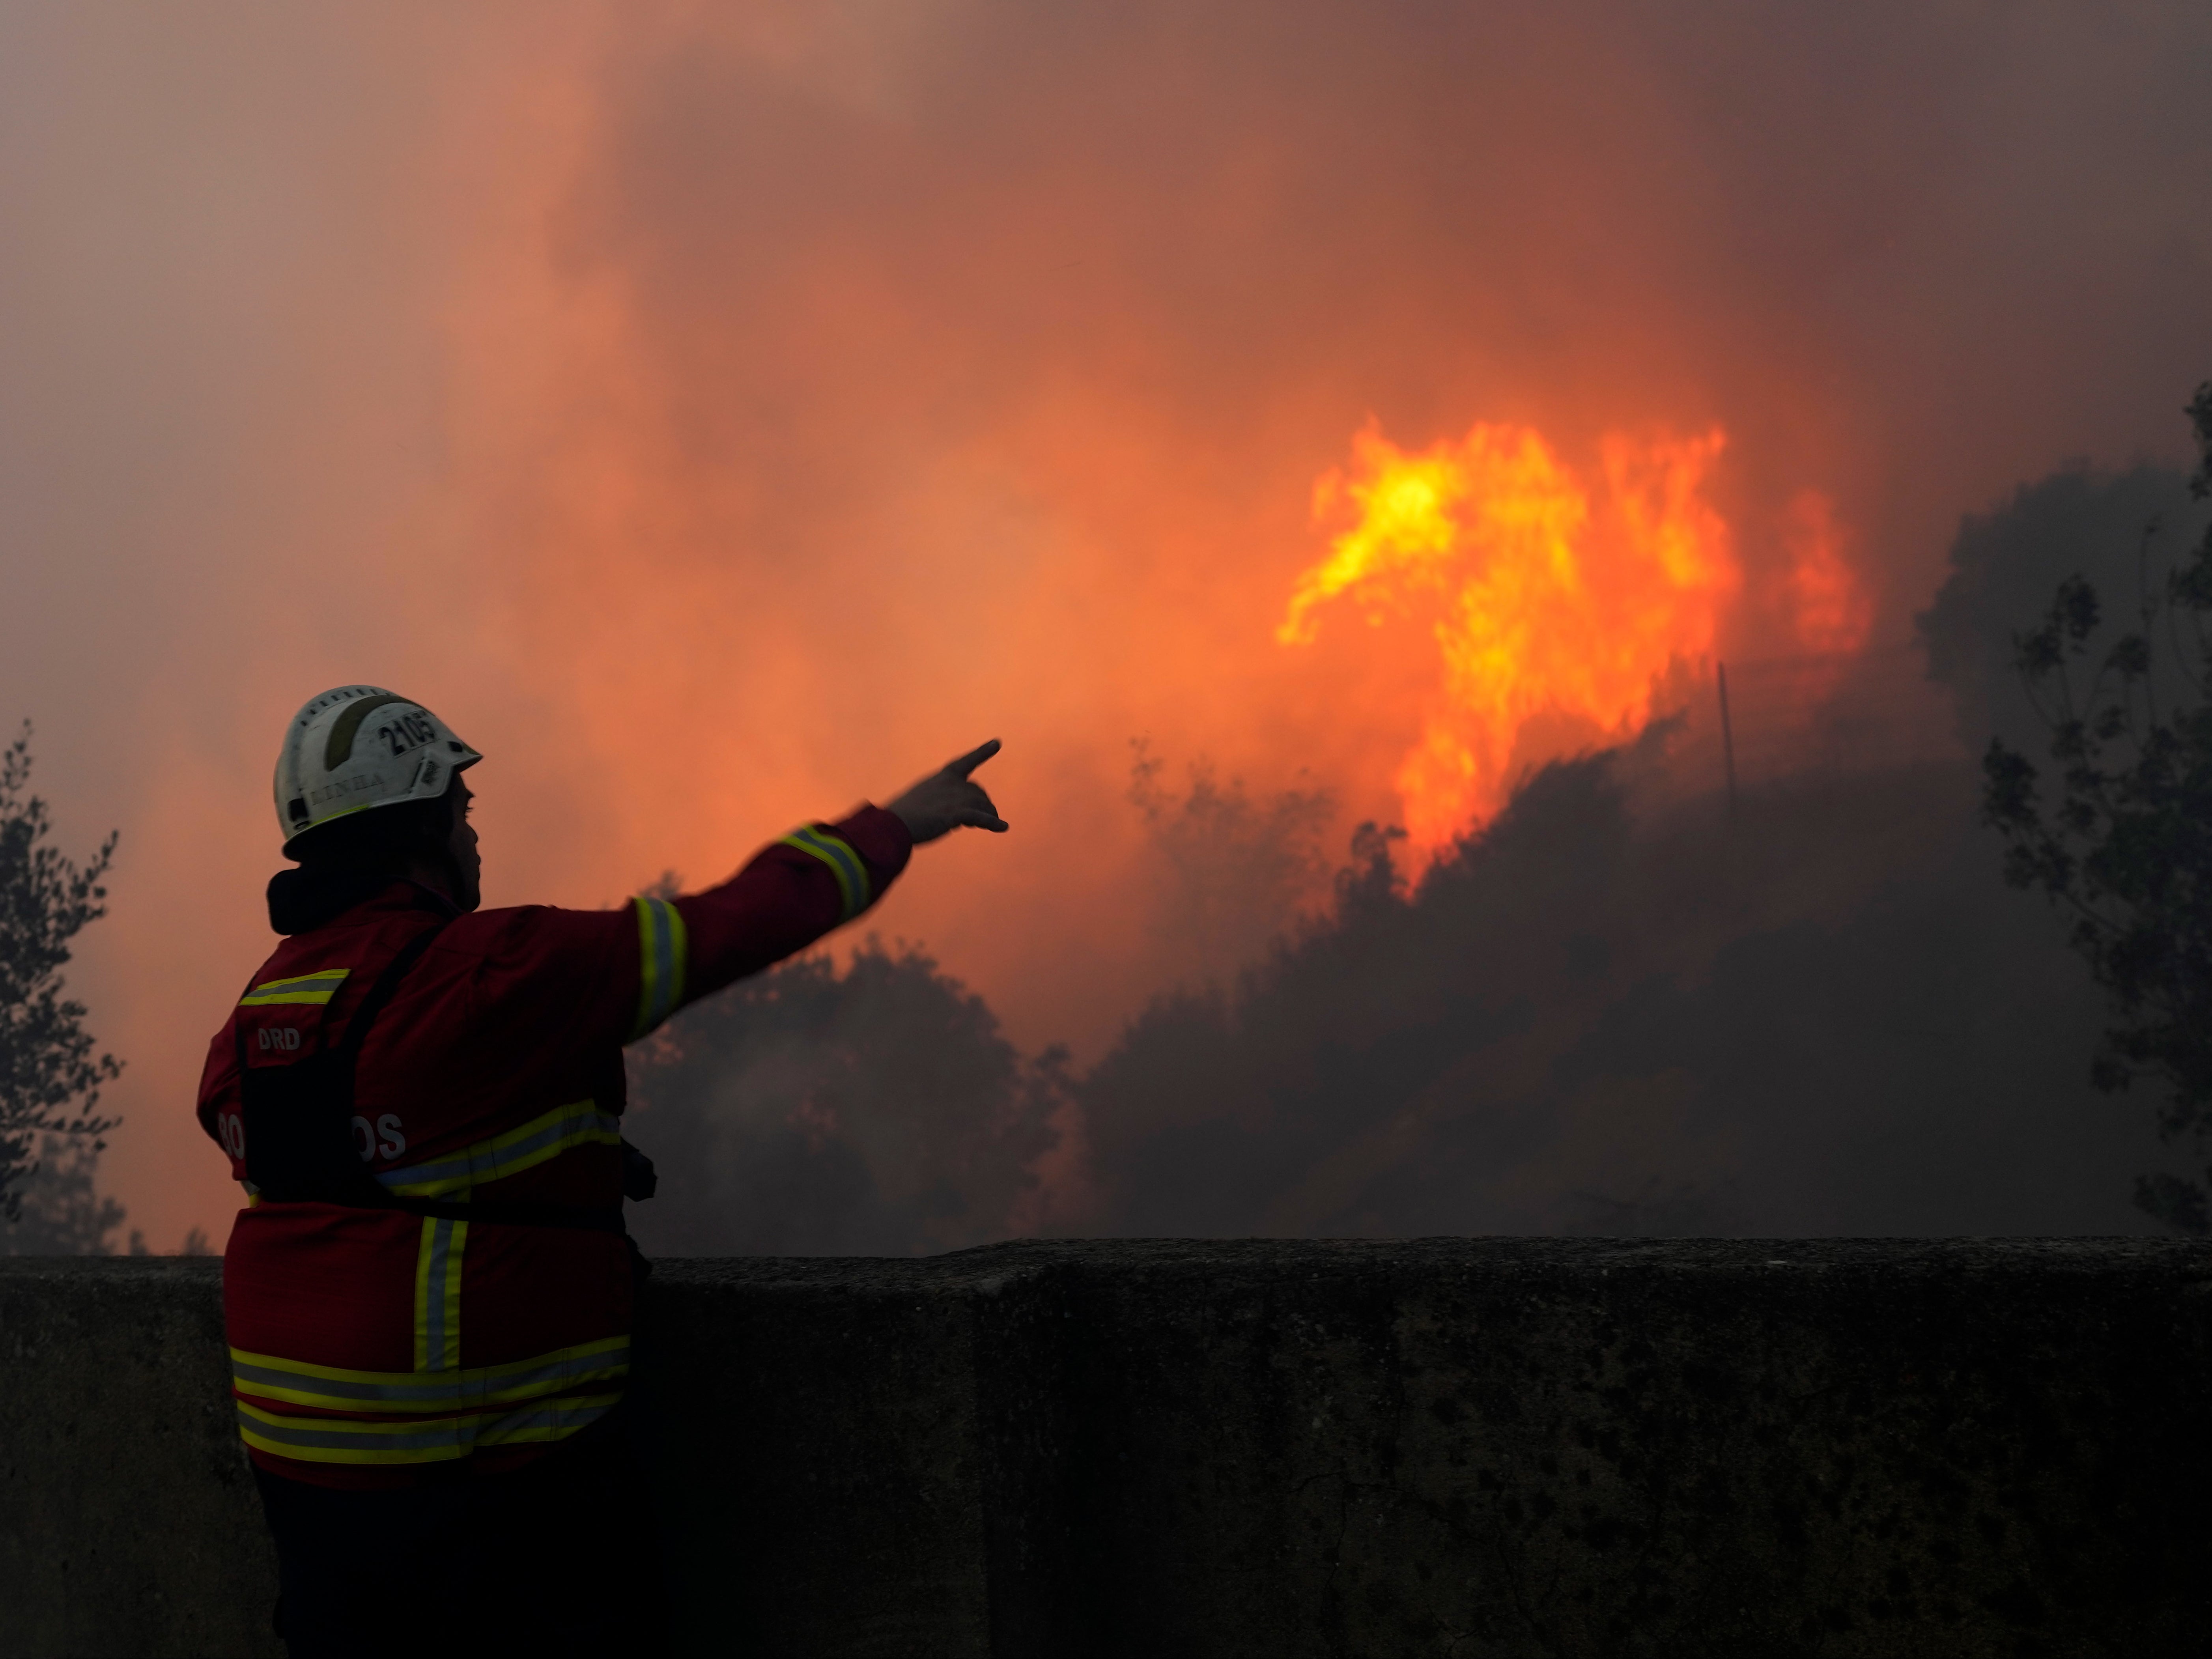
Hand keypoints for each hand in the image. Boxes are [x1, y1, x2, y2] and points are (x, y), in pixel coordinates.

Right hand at [887, 740, 1008, 843]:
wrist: (891, 825)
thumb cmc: (903, 816)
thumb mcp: (924, 801)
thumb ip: (943, 802)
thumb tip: (963, 818)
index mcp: (941, 777)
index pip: (965, 762)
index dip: (982, 752)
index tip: (998, 742)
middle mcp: (950, 784)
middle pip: (978, 792)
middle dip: (982, 804)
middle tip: (977, 821)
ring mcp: (953, 798)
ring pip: (982, 805)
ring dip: (986, 816)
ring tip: (981, 826)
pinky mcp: (954, 814)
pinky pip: (981, 817)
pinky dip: (993, 823)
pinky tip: (1003, 828)